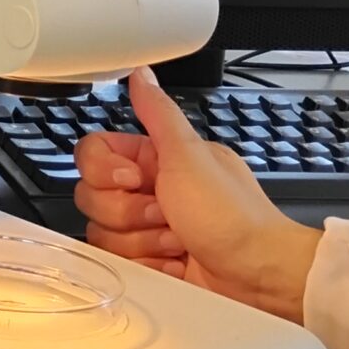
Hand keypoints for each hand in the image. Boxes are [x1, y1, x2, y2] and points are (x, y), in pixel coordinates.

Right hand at [73, 66, 320, 320]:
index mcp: (155, 158)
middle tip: (167, 213)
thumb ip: (158, 113)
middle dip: (130, 212)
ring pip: (103, 233)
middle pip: (92, 197)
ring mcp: (147, 228)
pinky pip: (119, 262)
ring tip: (178, 240)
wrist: (256, 274)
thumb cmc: (232, 216)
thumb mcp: (190, 156)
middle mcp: (148, 190)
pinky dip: (149, 265)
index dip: (105, 171)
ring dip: (143, 241)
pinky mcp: (147, 260)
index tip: (137, 179)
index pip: (92, 153)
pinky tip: (176, 262)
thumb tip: (141, 74)